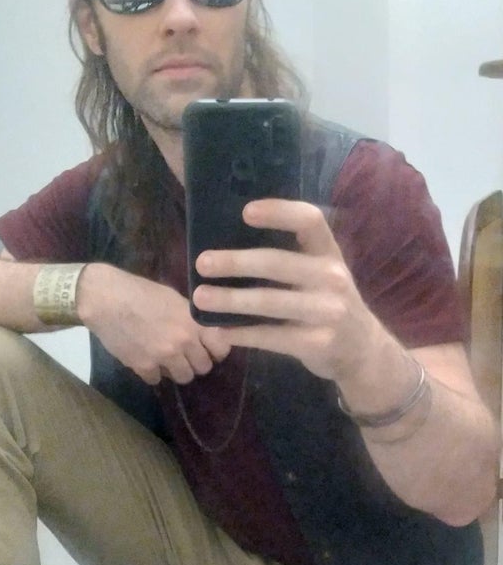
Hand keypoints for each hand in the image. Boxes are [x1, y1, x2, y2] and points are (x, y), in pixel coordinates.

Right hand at [79, 264, 230, 384]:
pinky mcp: (143, 366)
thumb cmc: (140, 292)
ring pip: (184, 377)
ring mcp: (164, 356)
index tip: (208, 350)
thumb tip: (202, 332)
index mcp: (193, 322)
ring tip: (166, 359)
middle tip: (185, 355)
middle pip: (203, 367)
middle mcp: (183, 342)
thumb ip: (191, 318)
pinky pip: (157, 380)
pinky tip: (145, 359)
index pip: (221, 349)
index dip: (216, 351)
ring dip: (176, 370)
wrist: (106, 299)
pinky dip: (152, 372)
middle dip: (195, 362)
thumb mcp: (173, 298)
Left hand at [192, 200, 379, 381]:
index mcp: (330, 253)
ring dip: (229, 300)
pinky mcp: (317, 343)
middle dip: (236, 263)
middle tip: (202, 263)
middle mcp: (332, 278)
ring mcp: (327, 312)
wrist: (363, 352)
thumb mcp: (322, 274)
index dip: (279, 212)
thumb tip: (229, 241)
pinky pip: (271, 336)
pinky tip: (219, 331)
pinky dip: (242, 334)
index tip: (245, 212)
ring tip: (200, 298)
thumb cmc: (328, 304)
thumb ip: (292, 257)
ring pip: (269, 302)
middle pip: (277, 263)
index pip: (309, 220)